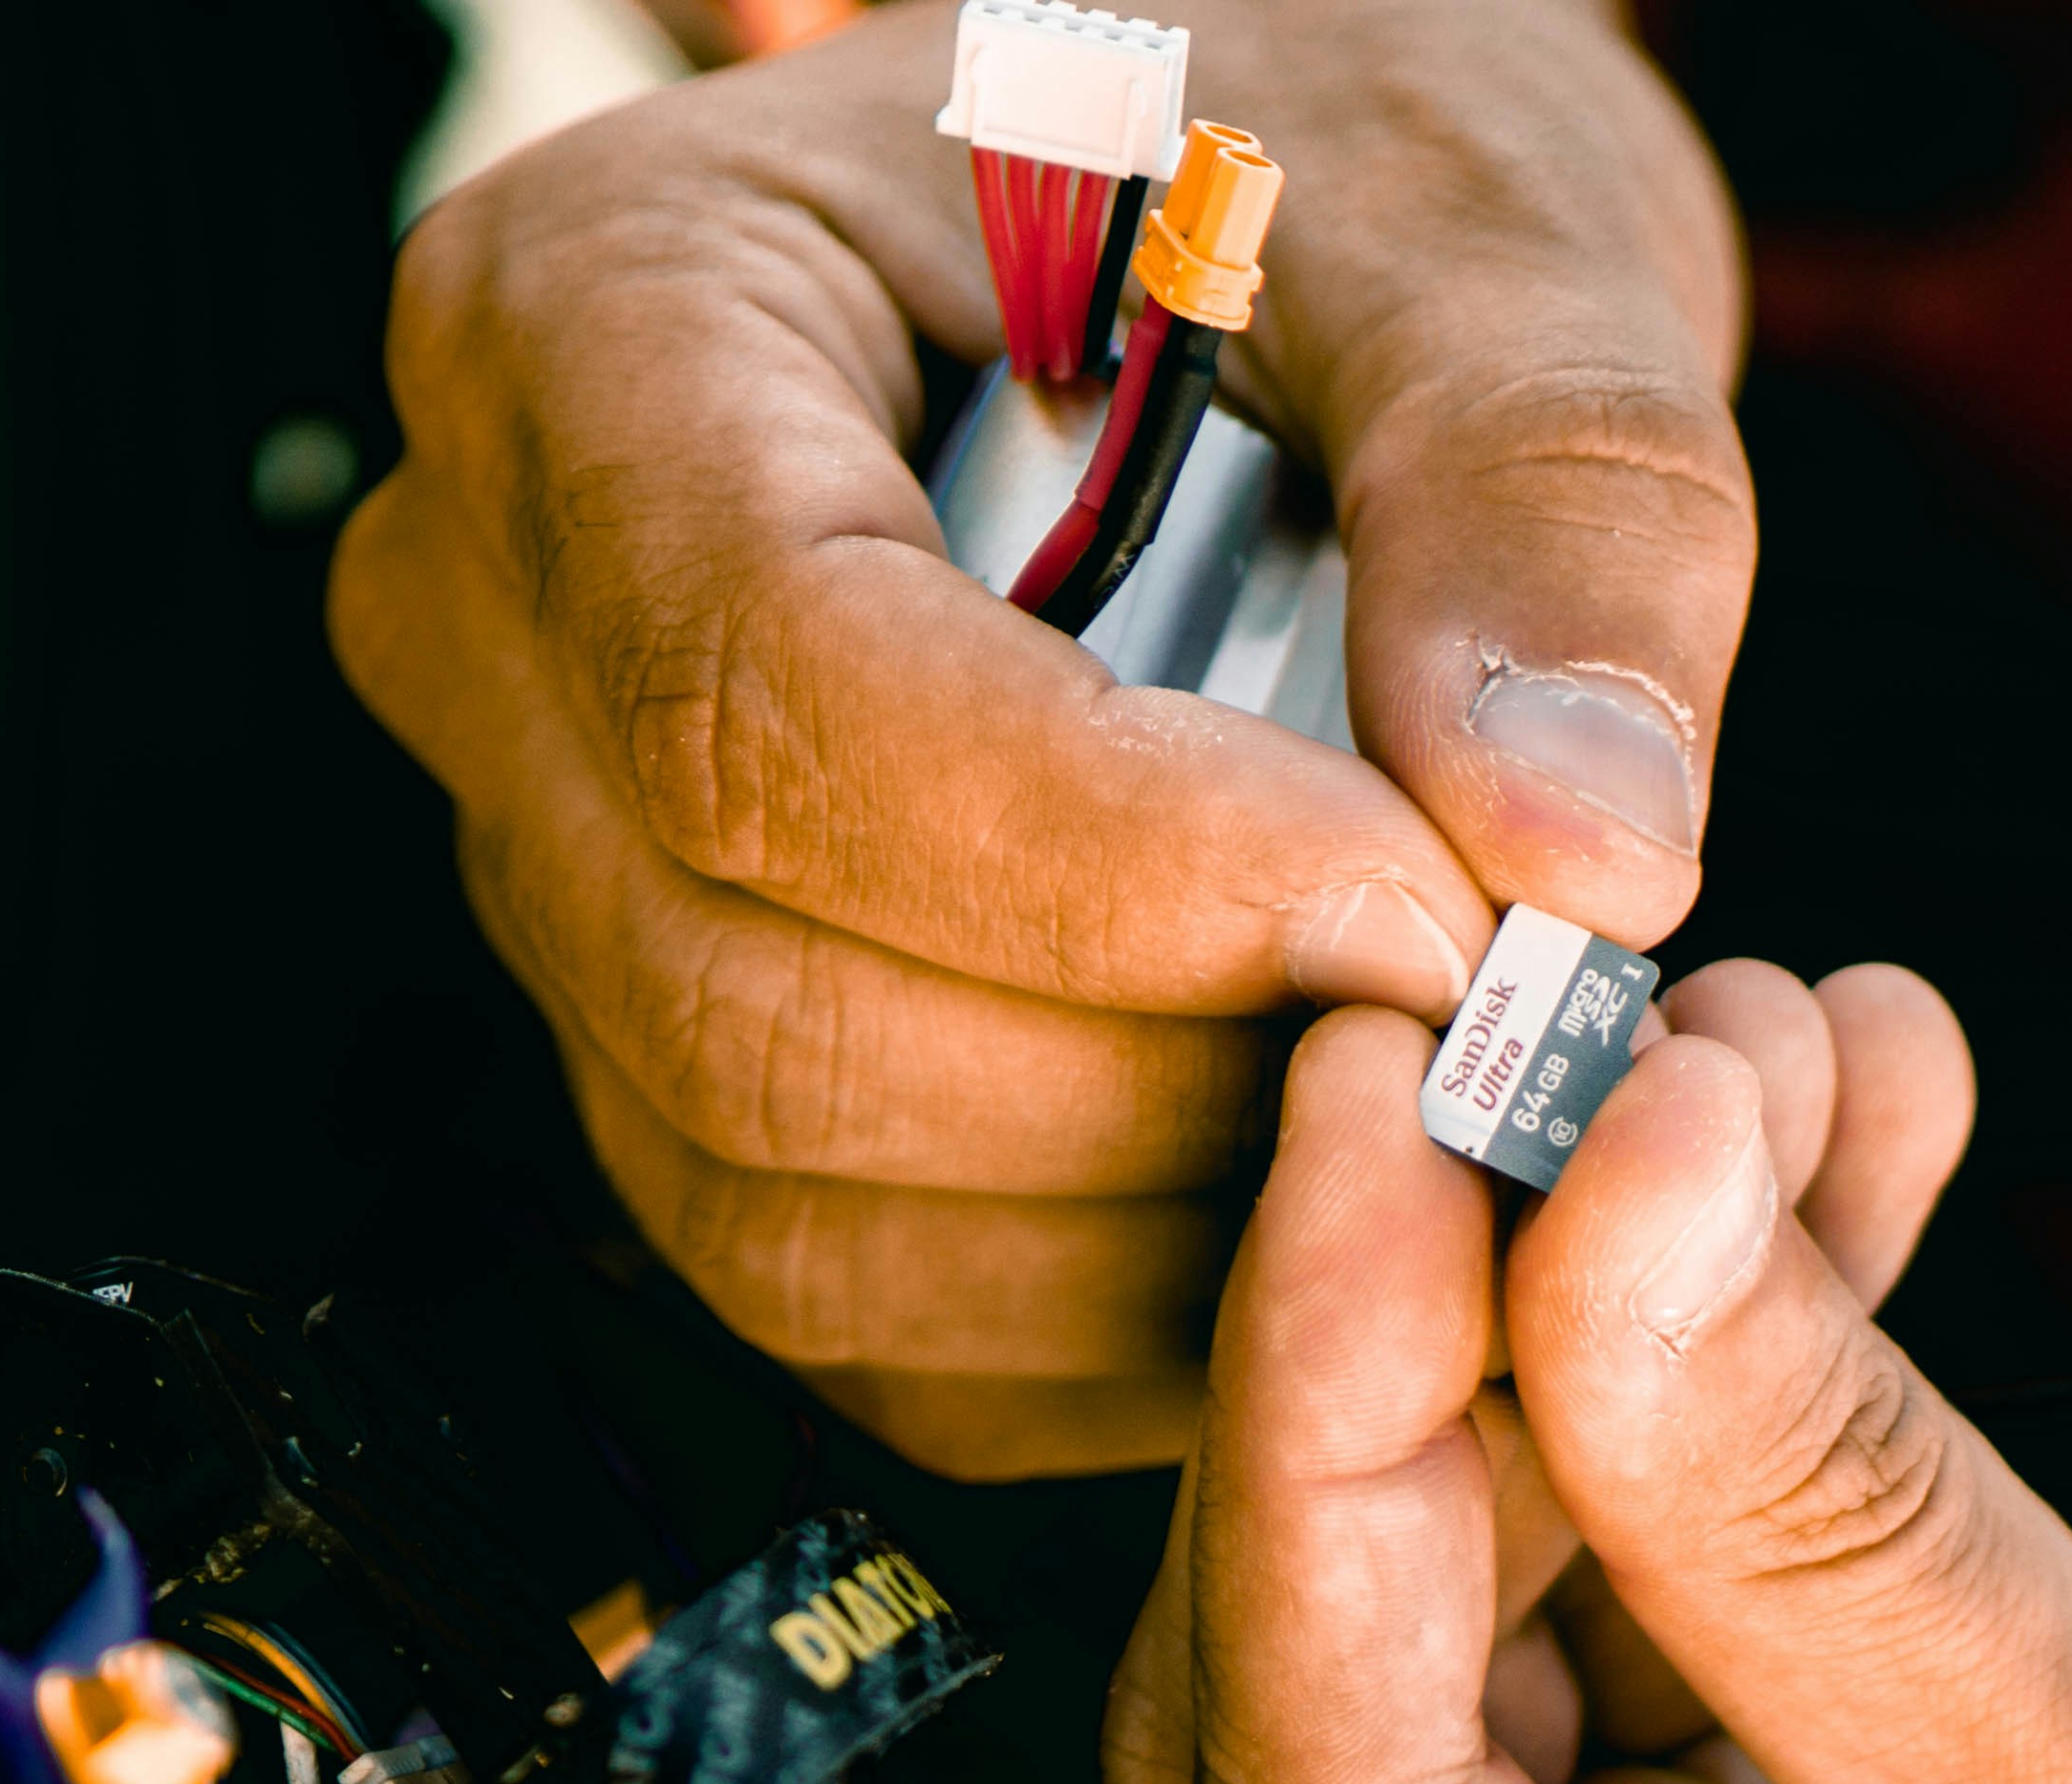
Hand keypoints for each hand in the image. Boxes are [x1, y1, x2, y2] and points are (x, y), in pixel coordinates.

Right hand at [334, 0, 1747, 1475]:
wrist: (1234, 248)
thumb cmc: (1300, 171)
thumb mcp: (1477, 212)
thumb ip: (1556, 487)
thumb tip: (1582, 852)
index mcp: (592, 320)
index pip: (769, 693)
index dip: (1116, 871)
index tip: (1435, 913)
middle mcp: (490, 620)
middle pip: (752, 997)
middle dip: (1165, 1082)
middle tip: (1488, 1034)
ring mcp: (549, 879)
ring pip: (786, 1205)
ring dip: (1154, 1228)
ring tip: (1427, 1098)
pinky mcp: (663, 1084)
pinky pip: (857, 1321)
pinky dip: (1119, 1325)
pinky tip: (1326, 1194)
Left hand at [1103, 987, 2071, 1783]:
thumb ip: (1806, 1502)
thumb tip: (1597, 1158)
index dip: (1319, 1399)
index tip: (1374, 1077)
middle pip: (1304, 1738)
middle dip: (1462, 1350)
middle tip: (1612, 1028)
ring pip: (1423, 1687)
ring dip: (1579, 1369)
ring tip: (1772, 1066)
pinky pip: (1559, 1710)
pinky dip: (1672, 1480)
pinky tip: (1802, 1216)